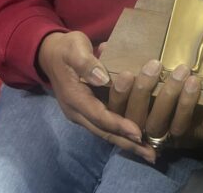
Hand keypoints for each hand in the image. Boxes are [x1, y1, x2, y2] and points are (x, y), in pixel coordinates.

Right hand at [37, 30, 149, 160]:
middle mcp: (78, 112)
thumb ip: (87, 62)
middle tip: (151, 154)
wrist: (51, 54)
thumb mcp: (74, 48)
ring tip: (148, 152)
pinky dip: (121, 134)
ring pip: (106, 132)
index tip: (138, 132)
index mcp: (74, 98)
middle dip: (127, 143)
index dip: (119, 124)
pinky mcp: (88, 111)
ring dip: (126, 142)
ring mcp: (82, 113)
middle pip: (104, 132)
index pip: (99, 116)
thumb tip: (102, 78)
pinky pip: (105, 126)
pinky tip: (137, 139)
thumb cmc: (66, 49)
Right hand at [109, 60, 202, 154]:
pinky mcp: (179, 139)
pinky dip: (186, 104)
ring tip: (181, 70)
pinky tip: (193, 83)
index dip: (118, 95)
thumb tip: (106, 47)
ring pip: (156, 122)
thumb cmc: (158, 85)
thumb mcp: (136, 71)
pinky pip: (180, 124)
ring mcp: (157, 137)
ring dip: (169, 95)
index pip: (111, 109)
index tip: (126, 74)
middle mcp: (134, 130)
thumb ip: (118, 62)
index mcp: (120, 114)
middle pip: (132, 118)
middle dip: (142, 91)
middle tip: (154, 65)